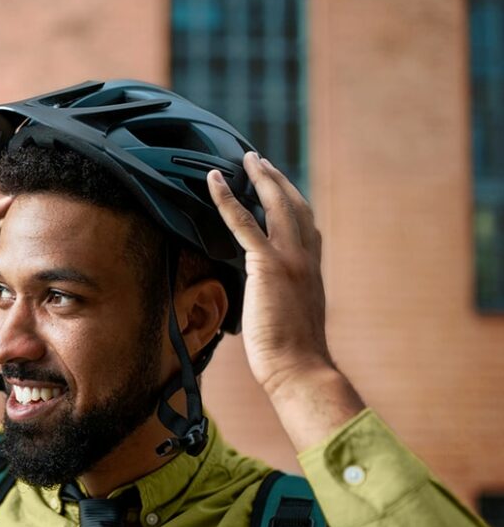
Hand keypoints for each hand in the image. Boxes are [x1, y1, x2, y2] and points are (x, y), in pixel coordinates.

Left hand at [207, 152, 330, 395]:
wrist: (300, 367)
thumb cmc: (292, 355)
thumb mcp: (290, 319)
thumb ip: (282, 300)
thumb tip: (268, 300)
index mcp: (312, 271)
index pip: (305, 226)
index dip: (293, 203)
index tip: (281, 187)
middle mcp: (305, 258)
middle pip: (294, 206)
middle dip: (277, 180)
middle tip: (260, 160)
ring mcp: (289, 259)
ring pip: (275, 205)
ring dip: (260, 177)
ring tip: (246, 159)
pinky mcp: (267, 265)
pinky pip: (244, 222)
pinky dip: (228, 197)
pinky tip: (215, 180)